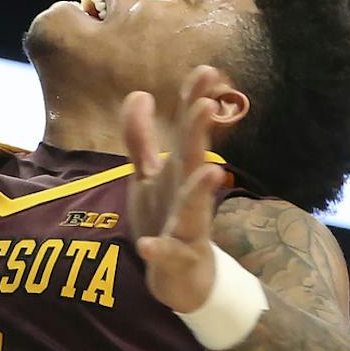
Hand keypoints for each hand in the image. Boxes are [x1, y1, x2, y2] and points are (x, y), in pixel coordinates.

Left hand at [122, 65, 233, 314]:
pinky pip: (170, 254)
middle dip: (199, 134)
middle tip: (208, 104)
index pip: (188, 132)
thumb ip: (141, 138)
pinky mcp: (180, 259)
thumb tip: (139, 93)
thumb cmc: (167, 219)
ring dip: (199, 189)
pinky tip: (149, 245)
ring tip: (210, 171)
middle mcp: (188, 195)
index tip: (207, 70)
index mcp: (180, 173)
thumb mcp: (148, 176)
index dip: (193, 102)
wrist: (184, 280)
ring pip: (195, 208)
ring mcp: (187, 228)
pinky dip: (160, 250)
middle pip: (194, 160)